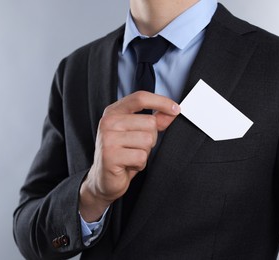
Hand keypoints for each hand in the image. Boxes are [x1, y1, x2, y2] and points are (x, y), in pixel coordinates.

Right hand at [79, 91, 179, 221]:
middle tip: (135, 147)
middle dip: (150, 139)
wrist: (103, 179)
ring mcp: (107, 138)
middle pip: (149, 123)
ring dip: (144, 152)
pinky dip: (140, 164)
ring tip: (131, 156)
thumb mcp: (137, 133)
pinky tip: (128, 165)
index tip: (175, 109)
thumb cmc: (121, 154)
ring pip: (147, 140)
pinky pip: (141, 156)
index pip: (140, 98)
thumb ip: (154, 121)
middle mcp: (108, 121)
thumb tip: (172, 112)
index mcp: (113, 112)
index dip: (160, 102)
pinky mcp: (110, 155)